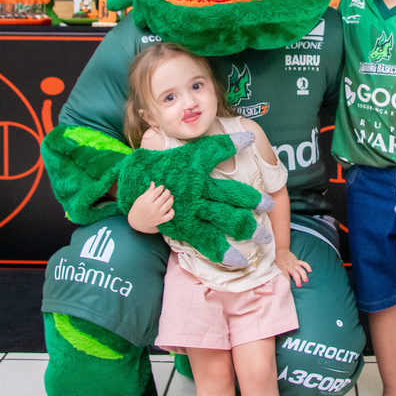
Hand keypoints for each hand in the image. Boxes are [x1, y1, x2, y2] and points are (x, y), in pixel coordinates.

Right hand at [116, 133, 272, 265]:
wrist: (126, 193)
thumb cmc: (150, 168)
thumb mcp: (166, 148)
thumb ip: (190, 143)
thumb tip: (213, 135)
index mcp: (190, 165)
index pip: (214, 150)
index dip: (232, 144)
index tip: (248, 140)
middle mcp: (195, 188)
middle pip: (231, 194)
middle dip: (253, 200)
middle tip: (269, 205)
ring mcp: (191, 210)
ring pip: (225, 219)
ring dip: (247, 227)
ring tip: (264, 237)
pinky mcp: (184, 227)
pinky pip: (207, 242)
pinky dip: (224, 252)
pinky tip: (239, 260)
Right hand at [127, 182, 173, 232]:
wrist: (136, 223)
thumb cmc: (137, 209)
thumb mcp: (140, 199)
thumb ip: (148, 192)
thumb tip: (153, 183)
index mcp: (146, 202)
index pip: (157, 191)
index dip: (161, 187)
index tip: (162, 187)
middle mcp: (152, 208)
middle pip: (164, 197)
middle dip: (167, 192)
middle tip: (166, 191)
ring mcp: (157, 215)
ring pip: (169, 205)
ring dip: (171, 199)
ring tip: (169, 197)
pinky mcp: (160, 220)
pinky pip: (170, 215)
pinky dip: (172, 210)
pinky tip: (169, 207)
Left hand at [275, 249, 310, 286]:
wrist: (282, 251)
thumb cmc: (279, 261)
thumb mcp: (277, 268)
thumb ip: (280, 274)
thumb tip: (280, 282)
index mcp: (284, 269)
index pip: (286, 276)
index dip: (288, 282)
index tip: (289, 287)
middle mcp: (290, 267)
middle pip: (295, 274)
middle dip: (298, 280)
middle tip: (299, 286)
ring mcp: (294, 264)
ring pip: (300, 270)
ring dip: (303, 275)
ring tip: (306, 280)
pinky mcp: (297, 261)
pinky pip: (303, 263)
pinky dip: (307, 266)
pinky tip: (310, 270)